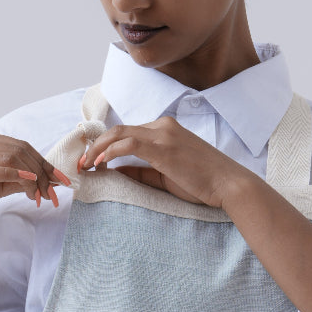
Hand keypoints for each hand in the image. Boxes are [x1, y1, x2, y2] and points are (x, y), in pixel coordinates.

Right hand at [0, 131, 70, 242]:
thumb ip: (18, 178)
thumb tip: (47, 179)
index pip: (21, 146)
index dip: (44, 162)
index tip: (61, 180)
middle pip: (19, 150)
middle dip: (42, 171)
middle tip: (54, 192)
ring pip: (11, 158)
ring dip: (33, 178)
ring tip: (41, 196)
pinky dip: (17, 175)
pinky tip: (30, 184)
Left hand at [77, 116, 248, 207]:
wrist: (229, 184)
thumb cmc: (203, 183)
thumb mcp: (166, 176)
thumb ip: (141, 171)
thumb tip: (116, 171)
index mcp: (166, 129)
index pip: (128, 132)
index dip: (105, 146)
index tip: (92, 161)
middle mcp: (163, 126)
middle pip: (119, 130)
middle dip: (96, 146)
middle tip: (82, 164)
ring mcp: (164, 134)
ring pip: (120, 134)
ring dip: (98, 149)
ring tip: (87, 165)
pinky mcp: (164, 147)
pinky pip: (128, 144)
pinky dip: (110, 152)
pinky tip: (101, 163)